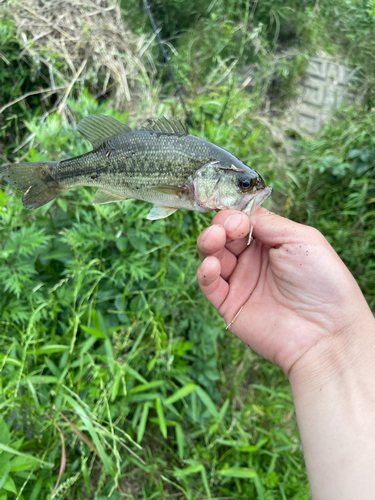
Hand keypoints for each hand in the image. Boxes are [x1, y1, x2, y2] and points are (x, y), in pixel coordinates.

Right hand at [197, 208, 373, 376]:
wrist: (327, 333)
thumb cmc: (324, 283)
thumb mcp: (301, 239)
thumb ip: (269, 223)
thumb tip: (240, 213)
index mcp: (271, 242)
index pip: (242, 221)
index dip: (234, 216)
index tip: (237, 219)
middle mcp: (253, 260)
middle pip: (223, 236)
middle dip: (220, 227)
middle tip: (224, 228)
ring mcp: (241, 282)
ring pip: (212, 256)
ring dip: (208, 244)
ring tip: (213, 240)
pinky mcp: (230, 305)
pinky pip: (209, 285)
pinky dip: (205, 273)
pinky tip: (212, 266)